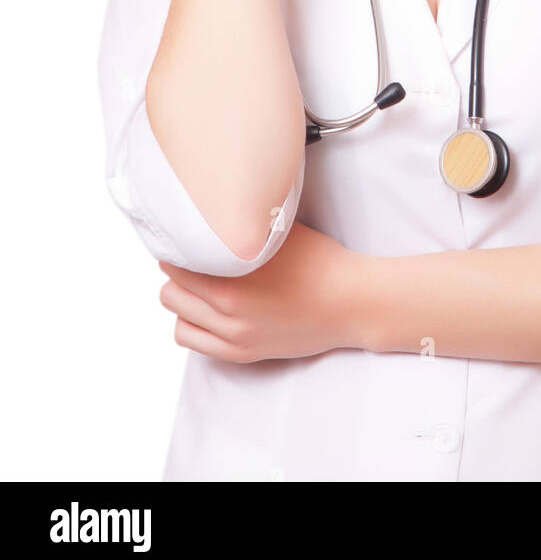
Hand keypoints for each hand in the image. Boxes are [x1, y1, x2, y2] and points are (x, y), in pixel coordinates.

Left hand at [157, 221, 370, 362]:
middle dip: (179, 272)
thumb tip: (217, 207)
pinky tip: (208, 309)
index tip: (188, 237)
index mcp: (235, 277)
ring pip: (177, 317)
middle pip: (171, 290)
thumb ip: (244, 225)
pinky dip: (191, 323)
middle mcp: (229, 310)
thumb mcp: (280, 231)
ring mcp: (235, 336)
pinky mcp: (242, 353)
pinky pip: (191, 340)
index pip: (178, 262)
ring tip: (202, 285)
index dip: (180, 246)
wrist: (350, 302)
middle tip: (194, 259)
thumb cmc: (320, 260)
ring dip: (183, 299)